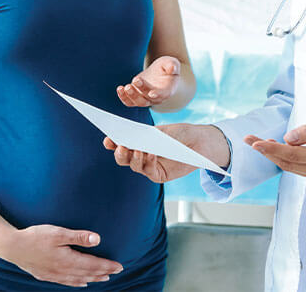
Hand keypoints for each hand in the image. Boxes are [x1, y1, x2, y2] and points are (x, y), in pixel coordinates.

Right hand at [1, 225, 122, 287]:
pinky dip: (77, 283)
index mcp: (67, 260)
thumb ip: (79, 236)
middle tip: (117, 271)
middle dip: (103, 272)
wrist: (13, 247)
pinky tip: (82, 283)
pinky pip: (66, 282)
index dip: (107, 266)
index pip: (92, 265)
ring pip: (78, 279)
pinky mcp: (47, 275)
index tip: (120, 266)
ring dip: (93, 278)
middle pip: (88, 274)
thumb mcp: (59, 233)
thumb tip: (98, 239)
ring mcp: (54, 275)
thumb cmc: (36, 236)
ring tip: (104, 278)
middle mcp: (62, 271)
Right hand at [103, 124, 229, 182]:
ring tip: (137, 150)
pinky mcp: (158, 175)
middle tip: (121, 146)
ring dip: (134, 158)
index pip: (120, 144)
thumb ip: (146, 136)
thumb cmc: (179, 133)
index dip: (112, 143)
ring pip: (134, 166)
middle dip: (120, 153)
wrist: (197, 141)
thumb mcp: (161, 131)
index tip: (108, 139)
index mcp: (137, 142)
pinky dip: (149, 162)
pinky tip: (151, 154)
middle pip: (123, 158)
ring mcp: (148, 167)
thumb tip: (130, 139)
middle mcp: (140, 155)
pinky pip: (149, 171)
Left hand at [117, 56, 179, 107]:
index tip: (151, 93)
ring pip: (138, 102)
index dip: (158, 95)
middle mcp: (157, 98)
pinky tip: (120, 89)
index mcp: (167, 90)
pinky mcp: (137, 97)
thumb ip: (172, 65)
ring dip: (131, 96)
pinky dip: (124, 97)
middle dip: (141, 91)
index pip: (163, 95)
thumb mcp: (171, 63)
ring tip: (125, 87)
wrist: (161, 73)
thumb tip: (173, 68)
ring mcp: (146, 99)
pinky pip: (129, 102)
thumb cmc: (167, 67)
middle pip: (148, 99)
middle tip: (135, 80)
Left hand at [245, 114, 305, 182]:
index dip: (271, 149)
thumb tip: (287, 137)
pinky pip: (296, 167)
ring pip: (289, 166)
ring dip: (272, 155)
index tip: (254, 143)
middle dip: (266, 151)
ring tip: (258, 141)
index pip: (292, 155)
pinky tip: (274, 146)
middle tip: (248, 139)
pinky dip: (282, 157)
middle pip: (287, 162)